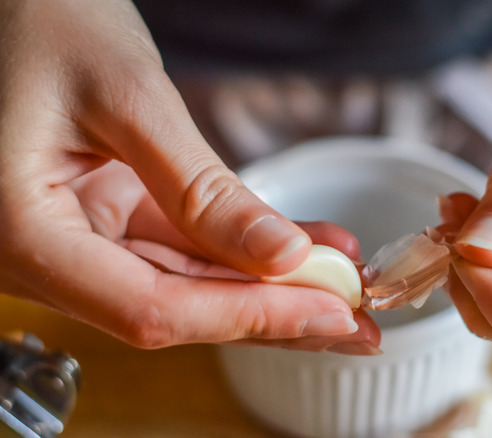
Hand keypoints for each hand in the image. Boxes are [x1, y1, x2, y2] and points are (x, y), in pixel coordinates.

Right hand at [0, 0, 378, 353]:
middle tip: (354, 317)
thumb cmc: (40, 21)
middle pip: (174, 307)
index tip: (329, 310)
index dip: (248, 317)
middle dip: (272, 311)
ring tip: (344, 279)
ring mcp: (75, 238)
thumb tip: (283, 255)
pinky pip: (180, 244)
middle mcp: (42, 254)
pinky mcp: (104, 215)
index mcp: (22, 235)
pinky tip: (306, 245)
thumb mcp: (129, 99)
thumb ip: (201, 187)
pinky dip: (242, 245)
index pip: (149, 308)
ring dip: (267, 283)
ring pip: (186, 282)